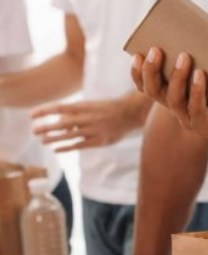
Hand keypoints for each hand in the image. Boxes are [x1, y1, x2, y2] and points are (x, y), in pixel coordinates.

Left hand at [31, 94, 149, 152]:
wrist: (130, 113)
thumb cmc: (107, 108)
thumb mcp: (91, 105)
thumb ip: (75, 112)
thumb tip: (58, 120)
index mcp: (85, 106)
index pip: (60, 108)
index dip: (45, 111)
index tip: (31, 115)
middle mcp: (88, 118)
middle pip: (63, 123)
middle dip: (47, 127)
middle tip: (33, 130)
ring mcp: (94, 130)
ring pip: (70, 136)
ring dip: (54, 138)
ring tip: (42, 140)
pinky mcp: (99, 141)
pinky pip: (80, 145)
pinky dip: (67, 147)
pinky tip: (56, 149)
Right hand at [131, 48, 207, 144]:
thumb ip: (205, 56)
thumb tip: (196, 30)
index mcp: (174, 95)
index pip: (147, 86)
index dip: (138, 73)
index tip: (138, 53)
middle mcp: (178, 109)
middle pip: (154, 91)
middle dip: (151, 70)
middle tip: (156, 49)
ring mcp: (190, 119)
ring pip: (174, 99)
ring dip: (177, 77)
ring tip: (184, 56)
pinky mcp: (206, 127)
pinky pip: (197, 109)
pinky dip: (197, 91)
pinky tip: (200, 75)